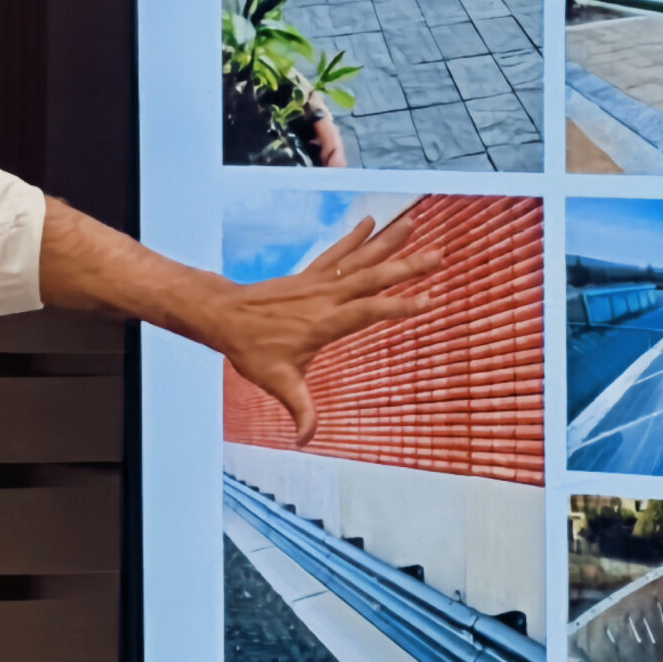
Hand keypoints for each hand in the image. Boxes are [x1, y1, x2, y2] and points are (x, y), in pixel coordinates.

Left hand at [198, 217, 439, 445]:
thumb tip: (306, 440)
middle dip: (407, 267)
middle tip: (438, 255)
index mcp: (324, 322)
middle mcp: (325, 296)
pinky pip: (337, 253)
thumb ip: (299, 410)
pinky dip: (354, 237)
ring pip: (359, 259)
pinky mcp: (310, 275)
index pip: (368, 311)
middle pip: (372, 278)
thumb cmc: (251, 350)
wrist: (224, 315)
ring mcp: (318, 282)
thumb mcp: (277, 383)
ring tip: (413, 223)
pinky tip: (370, 221)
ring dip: (387, 241)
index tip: (428, 299)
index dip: (398, 306)